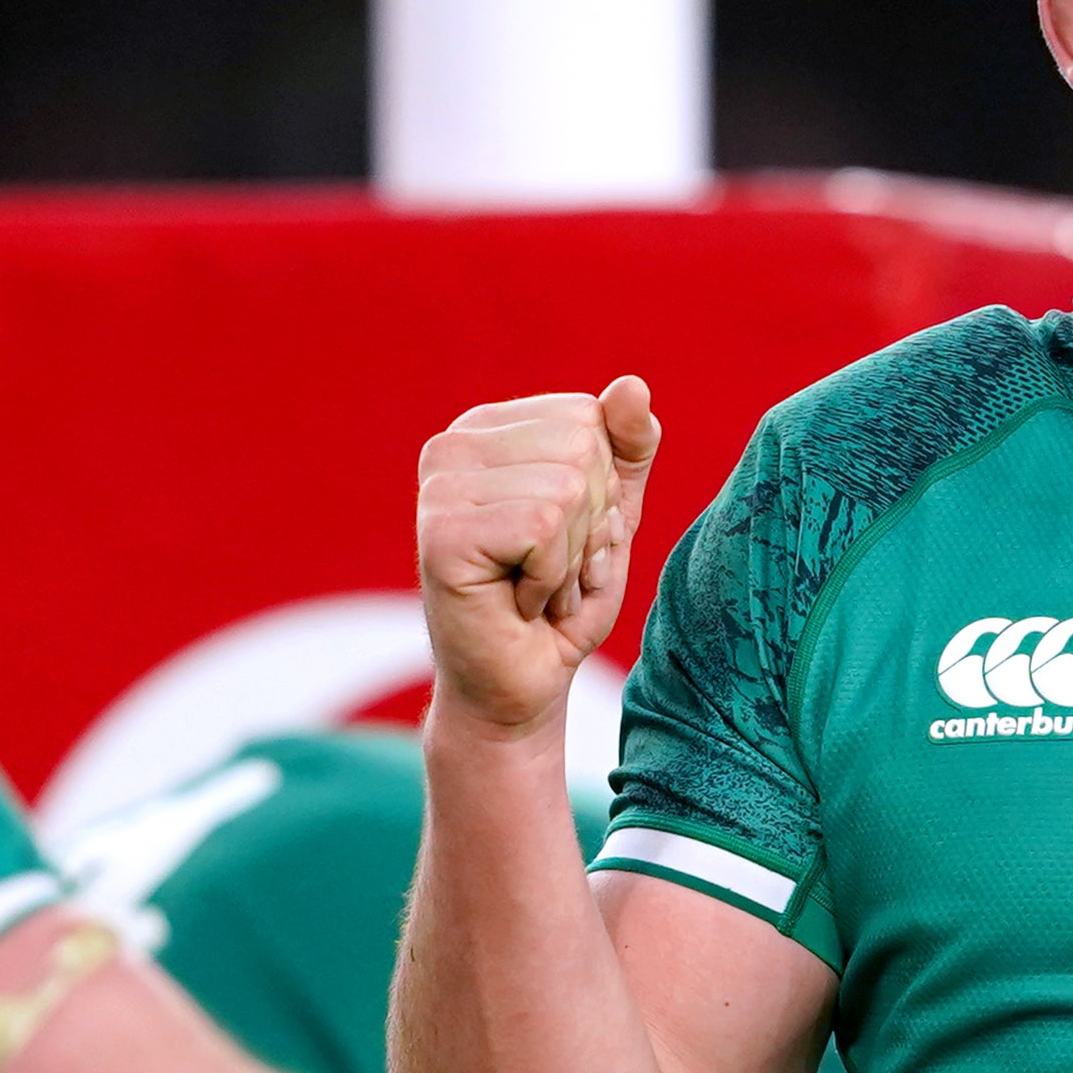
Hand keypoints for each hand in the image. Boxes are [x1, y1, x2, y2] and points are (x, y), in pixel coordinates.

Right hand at [417, 380, 657, 737]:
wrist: (519, 688)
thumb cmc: (561, 601)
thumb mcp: (610, 514)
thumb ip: (628, 448)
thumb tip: (633, 384)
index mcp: (487, 429)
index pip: (590, 418)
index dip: (601, 491)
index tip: (562, 539)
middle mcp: (452, 445)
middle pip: (581, 449)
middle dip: (588, 526)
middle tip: (549, 572)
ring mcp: (439, 488)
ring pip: (566, 489)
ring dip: (570, 559)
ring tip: (535, 589)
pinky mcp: (441, 533)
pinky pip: (543, 528)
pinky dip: (551, 578)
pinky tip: (518, 603)